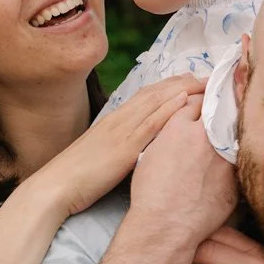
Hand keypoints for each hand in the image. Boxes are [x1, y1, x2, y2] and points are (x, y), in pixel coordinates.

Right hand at [53, 75, 205, 215]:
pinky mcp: (124, 147)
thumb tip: (136, 145)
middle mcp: (120, 119)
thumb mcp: (101, 154)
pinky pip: (150, 123)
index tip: (191, 80)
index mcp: (114, 120)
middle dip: (183, 81)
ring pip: (156, 101)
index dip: (170, 86)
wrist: (56, 186)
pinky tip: (185, 100)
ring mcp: (122, 131)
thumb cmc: (77, 176)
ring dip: (183, 88)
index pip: (146, 95)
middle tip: (207, 76)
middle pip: (155, 92)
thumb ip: (119, 145)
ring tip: (205, 82)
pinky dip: (169, 108)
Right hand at [130, 98, 237, 242]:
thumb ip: (169, 132)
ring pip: (233, 134)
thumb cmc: (150, 193)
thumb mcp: (151, 152)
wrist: (165, 226)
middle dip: (219, 109)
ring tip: (223, 139)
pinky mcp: (235, 177)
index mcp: (180, 128)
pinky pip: (239, 160)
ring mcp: (224, 157)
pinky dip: (233, 160)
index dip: (197, 103)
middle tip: (222, 106)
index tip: (200, 106)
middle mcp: (205, 137)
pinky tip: (225, 167)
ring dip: (230, 132)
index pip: (195, 102)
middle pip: (219, 111)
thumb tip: (180, 126)